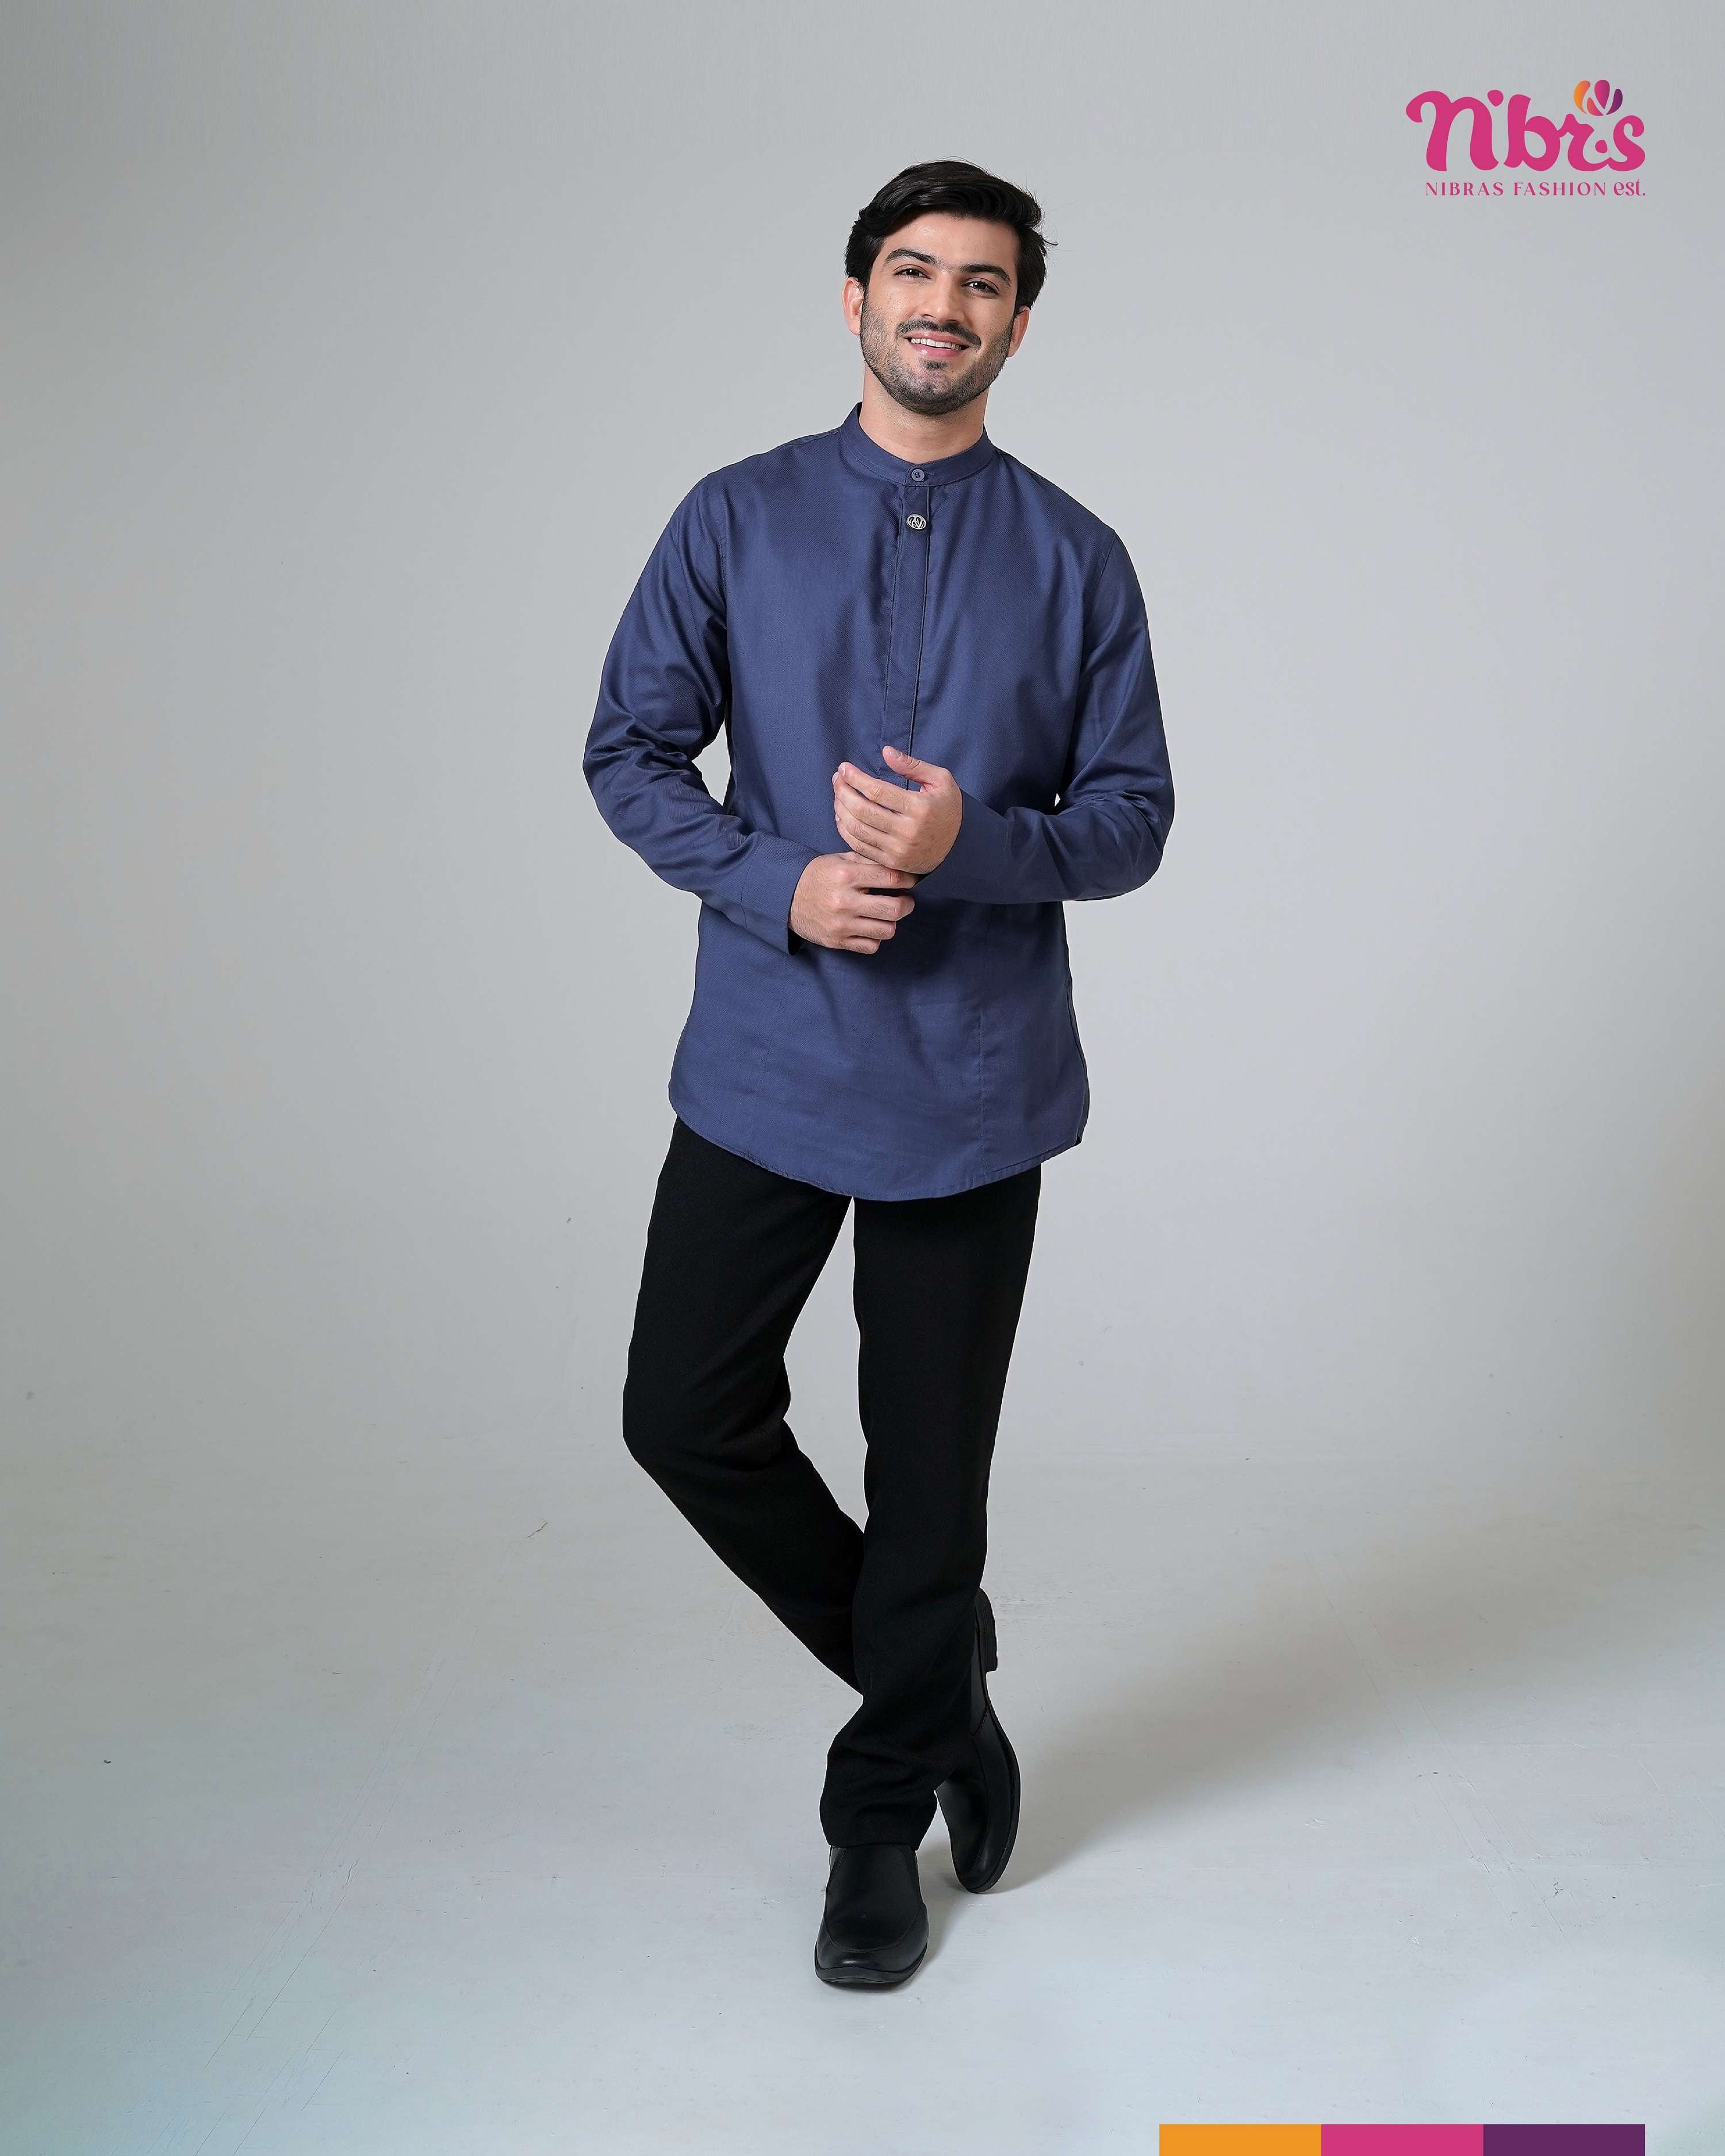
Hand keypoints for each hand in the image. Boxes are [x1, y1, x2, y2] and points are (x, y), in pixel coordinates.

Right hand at [790, 852, 917, 953]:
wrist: (786, 897)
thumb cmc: (818, 875)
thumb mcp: (840, 860)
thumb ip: (868, 861)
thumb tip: (899, 864)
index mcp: (846, 876)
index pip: (891, 878)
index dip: (908, 879)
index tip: (912, 880)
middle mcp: (845, 901)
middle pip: (893, 909)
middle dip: (907, 904)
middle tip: (905, 901)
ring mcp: (841, 924)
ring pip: (886, 930)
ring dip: (891, 922)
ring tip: (885, 915)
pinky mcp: (837, 941)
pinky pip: (871, 946)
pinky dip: (875, 938)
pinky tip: (871, 927)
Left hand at [832, 745, 961, 875]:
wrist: (958, 848)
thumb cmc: (947, 809)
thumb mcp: (940, 781)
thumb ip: (912, 765)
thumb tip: (886, 752)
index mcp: (919, 808)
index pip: (877, 790)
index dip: (855, 777)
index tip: (844, 767)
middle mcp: (907, 831)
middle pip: (862, 810)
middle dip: (843, 791)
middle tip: (837, 779)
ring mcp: (897, 849)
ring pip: (856, 829)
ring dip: (840, 809)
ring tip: (838, 794)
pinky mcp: (890, 862)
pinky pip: (859, 846)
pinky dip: (845, 830)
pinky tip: (842, 815)